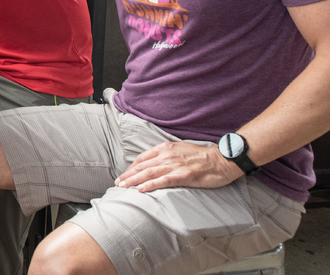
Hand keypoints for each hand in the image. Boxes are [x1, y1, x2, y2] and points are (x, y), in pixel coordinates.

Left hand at [115, 141, 242, 192]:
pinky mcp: (184, 176)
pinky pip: (163, 181)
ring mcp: (175, 165)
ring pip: (149, 173)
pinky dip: (150, 185)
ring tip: (123, 187)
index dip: (132, 167)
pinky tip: (141, 190)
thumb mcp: (180, 150)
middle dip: (128, 175)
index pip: (143, 158)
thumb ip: (166, 155)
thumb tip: (154, 163)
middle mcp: (167, 156)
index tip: (125, 174)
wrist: (222, 159)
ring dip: (133, 180)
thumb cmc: (202, 157)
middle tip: (118, 183)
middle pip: (142, 166)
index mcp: (165, 149)